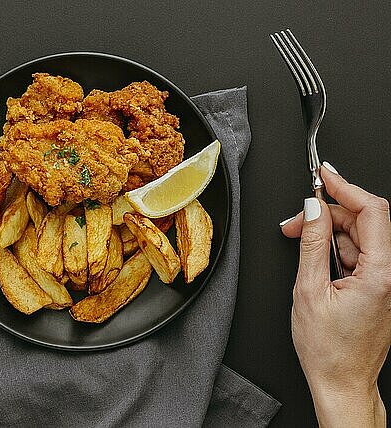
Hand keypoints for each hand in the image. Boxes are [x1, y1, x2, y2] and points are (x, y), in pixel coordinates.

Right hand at [280, 162, 389, 426]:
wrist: (340, 381)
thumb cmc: (328, 349)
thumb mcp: (309, 290)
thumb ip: (311, 244)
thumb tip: (311, 211)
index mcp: (382, 274)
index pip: (372, 211)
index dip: (346, 187)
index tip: (325, 175)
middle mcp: (390, 275)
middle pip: (364, 222)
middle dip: (327, 214)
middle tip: (296, 220)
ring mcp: (386, 281)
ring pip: (359, 237)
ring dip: (327, 233)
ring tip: (298, 241)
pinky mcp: (377, 287)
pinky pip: (357, 255)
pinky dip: (334, 250)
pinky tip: (314, 259)